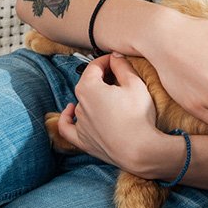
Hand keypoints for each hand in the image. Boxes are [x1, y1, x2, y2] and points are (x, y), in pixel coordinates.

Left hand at [57, 53, 166, 171]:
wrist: (140, 150)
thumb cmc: (138, 116)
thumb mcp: (134, 84)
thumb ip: (122, 66)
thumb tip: (115, 56)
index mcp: (88, 87)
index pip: (94, 66)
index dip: (107, 60)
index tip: (117, 60)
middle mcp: (79, 104)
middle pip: (88, 84)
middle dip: (101, 77)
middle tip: (118, 76)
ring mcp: (80, 124)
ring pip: (82, 103)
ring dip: (93, 97)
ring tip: (111, 97)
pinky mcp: (83, 141)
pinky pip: (68, 127)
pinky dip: (67, 118)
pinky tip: (70, 110)